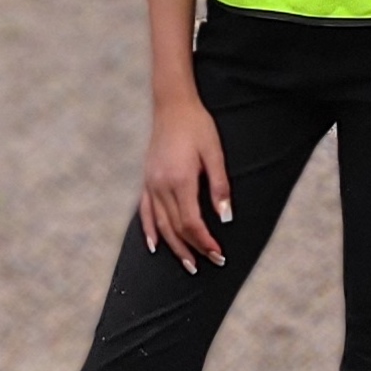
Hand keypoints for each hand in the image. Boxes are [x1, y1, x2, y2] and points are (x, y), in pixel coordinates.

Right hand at [139, 95, 230, 272]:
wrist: (172, 105)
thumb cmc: (198, 126)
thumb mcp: (214, 153)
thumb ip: (220, 187)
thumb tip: (225, 218)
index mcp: (180, 179)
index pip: (191, 222)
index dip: (205, 242)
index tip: (219, 255)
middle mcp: (161, 185)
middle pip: (176, 227)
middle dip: (193, 249)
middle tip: (210, 264)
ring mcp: (151, 183)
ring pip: (160, 224)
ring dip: (174, 247)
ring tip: (187, 265)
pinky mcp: (147, 179)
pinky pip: (145, 211)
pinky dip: (148, 230)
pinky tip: (154, 246)